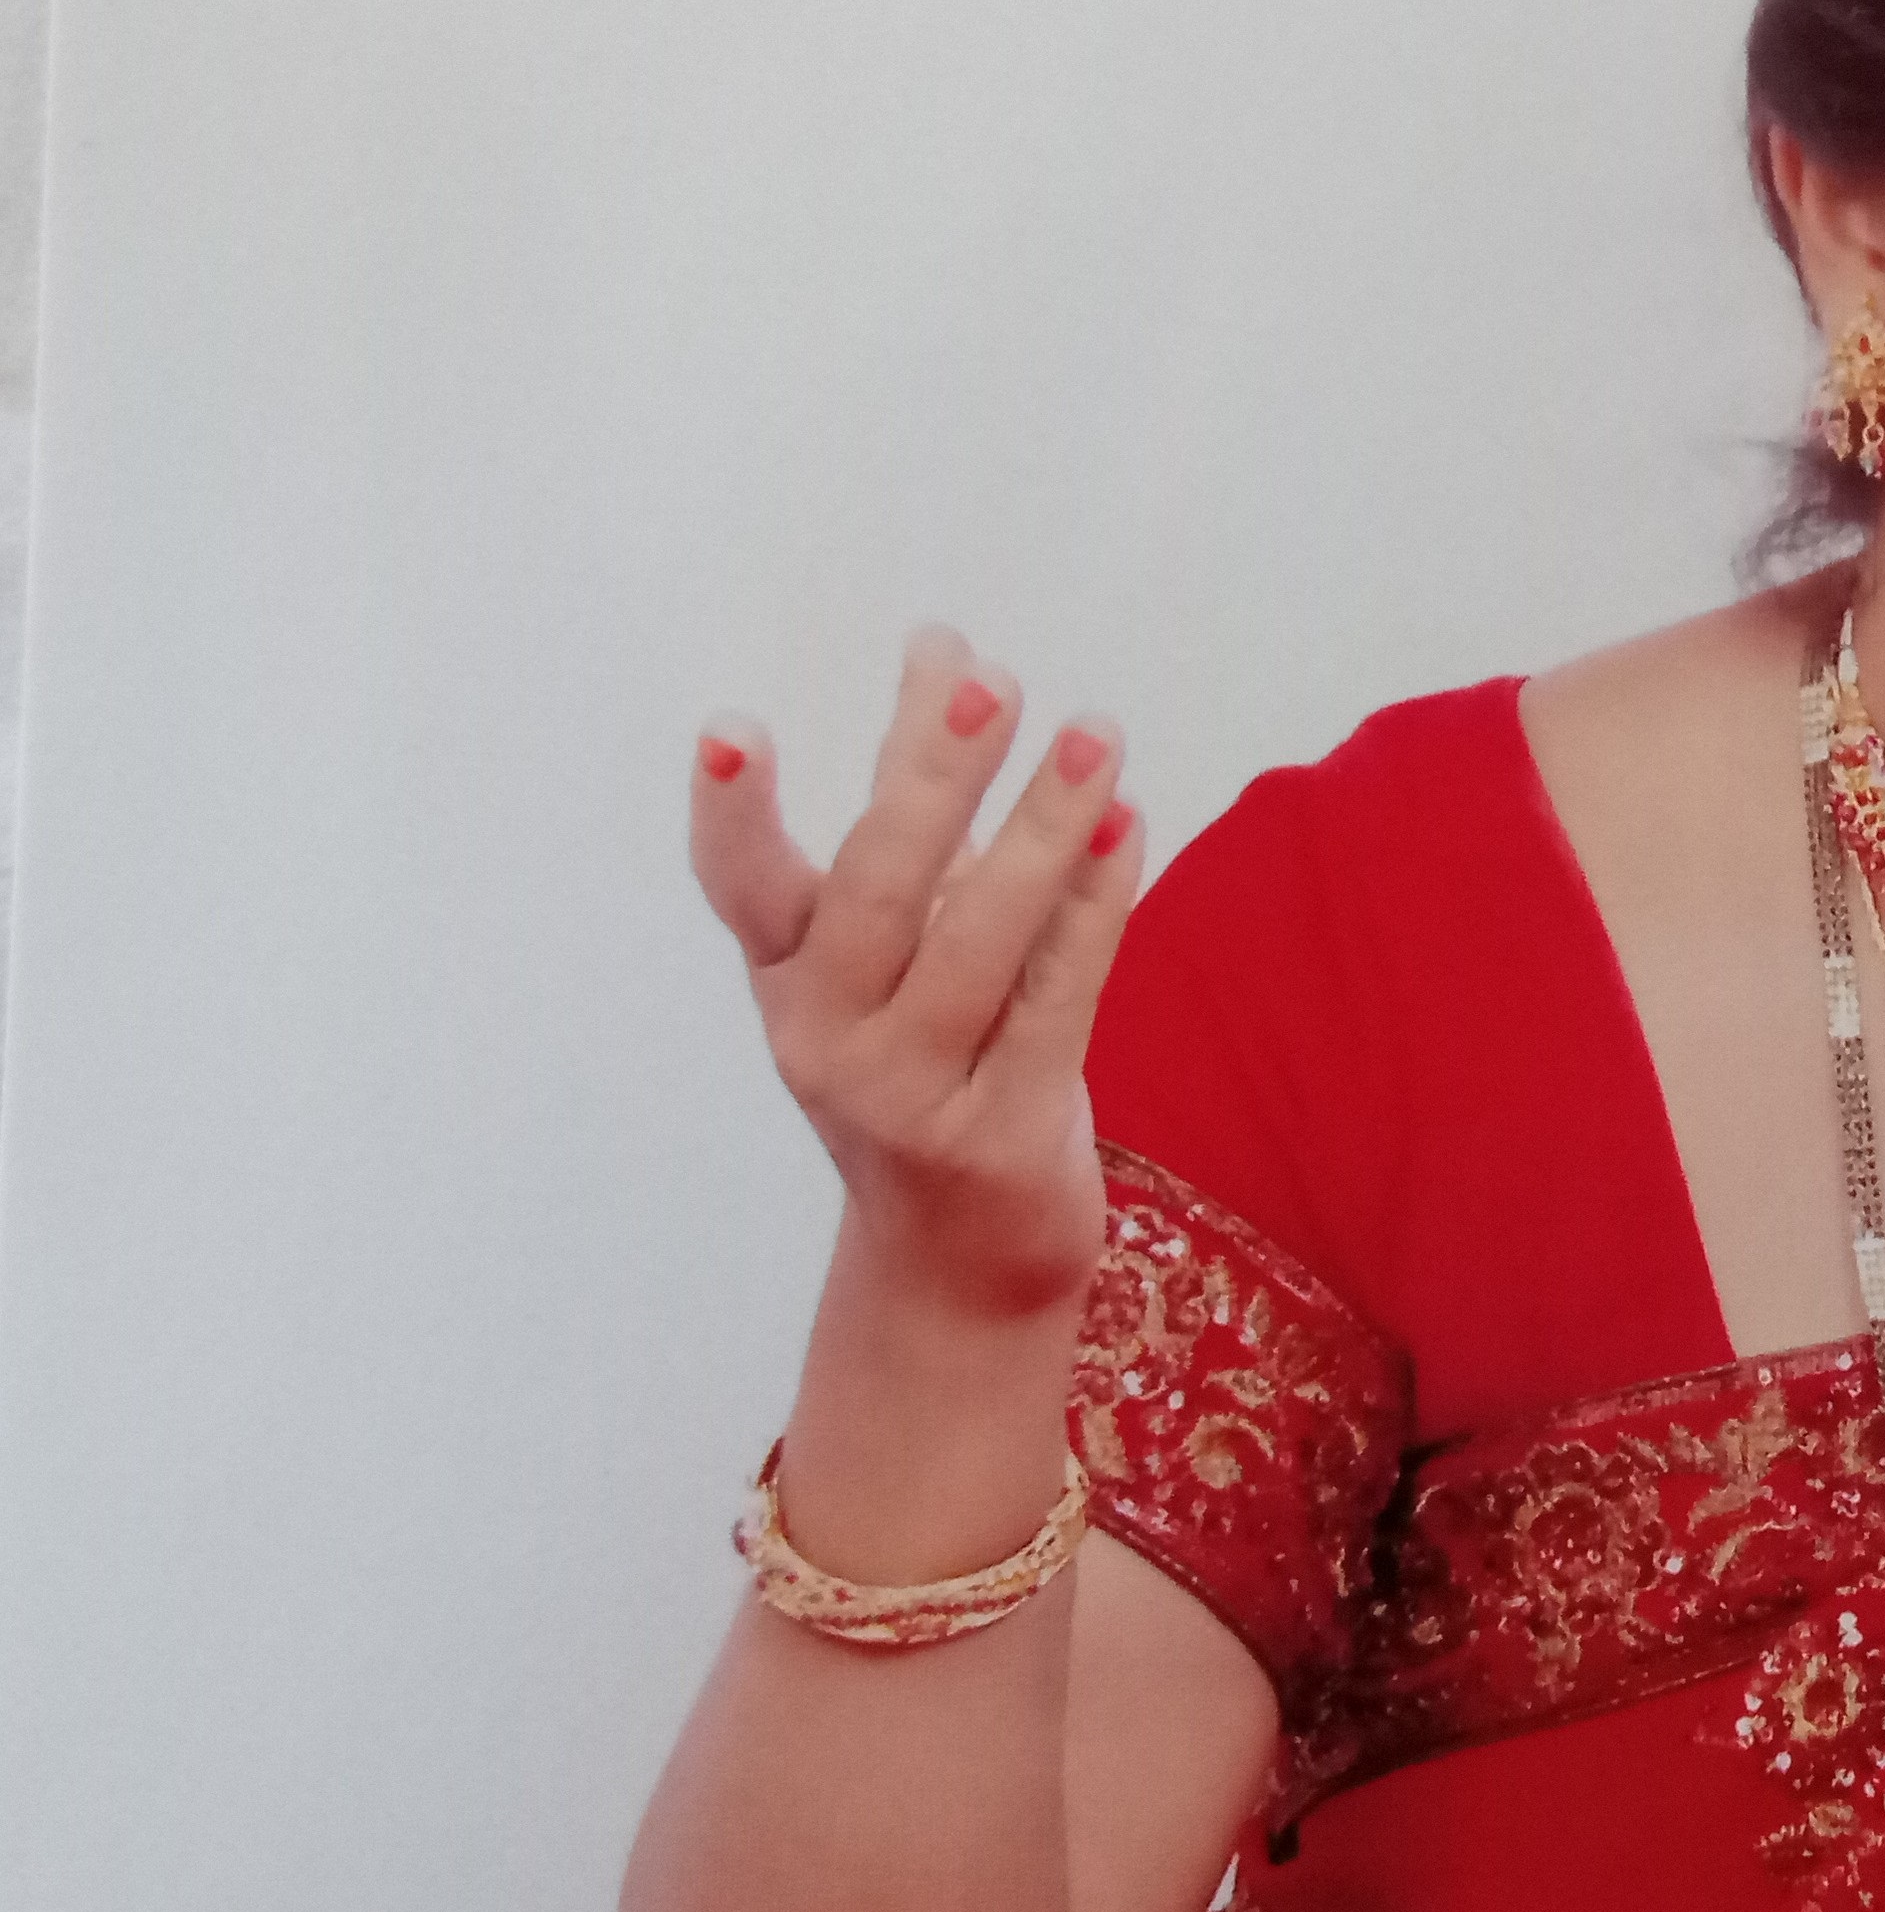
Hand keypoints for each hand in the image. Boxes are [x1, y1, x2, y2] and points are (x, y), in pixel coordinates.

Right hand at [690, 624, 1146, 1324]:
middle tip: (988, 678)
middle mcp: (829, 1040)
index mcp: (789, 981)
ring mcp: (912, 1096)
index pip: (742, 890)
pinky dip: (1095, 907)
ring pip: (981, 942)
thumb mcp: (897, 944)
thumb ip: (915, 812)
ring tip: (1094, 733)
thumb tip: (945, 651)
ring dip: (1043, 828)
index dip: (731, 815)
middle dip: (933, 779)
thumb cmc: (931, 1057)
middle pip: (879, 893)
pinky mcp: (1006, 1136)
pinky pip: (1059, 1000)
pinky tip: (1127, 826)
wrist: (960, 1260)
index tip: (732, 729)